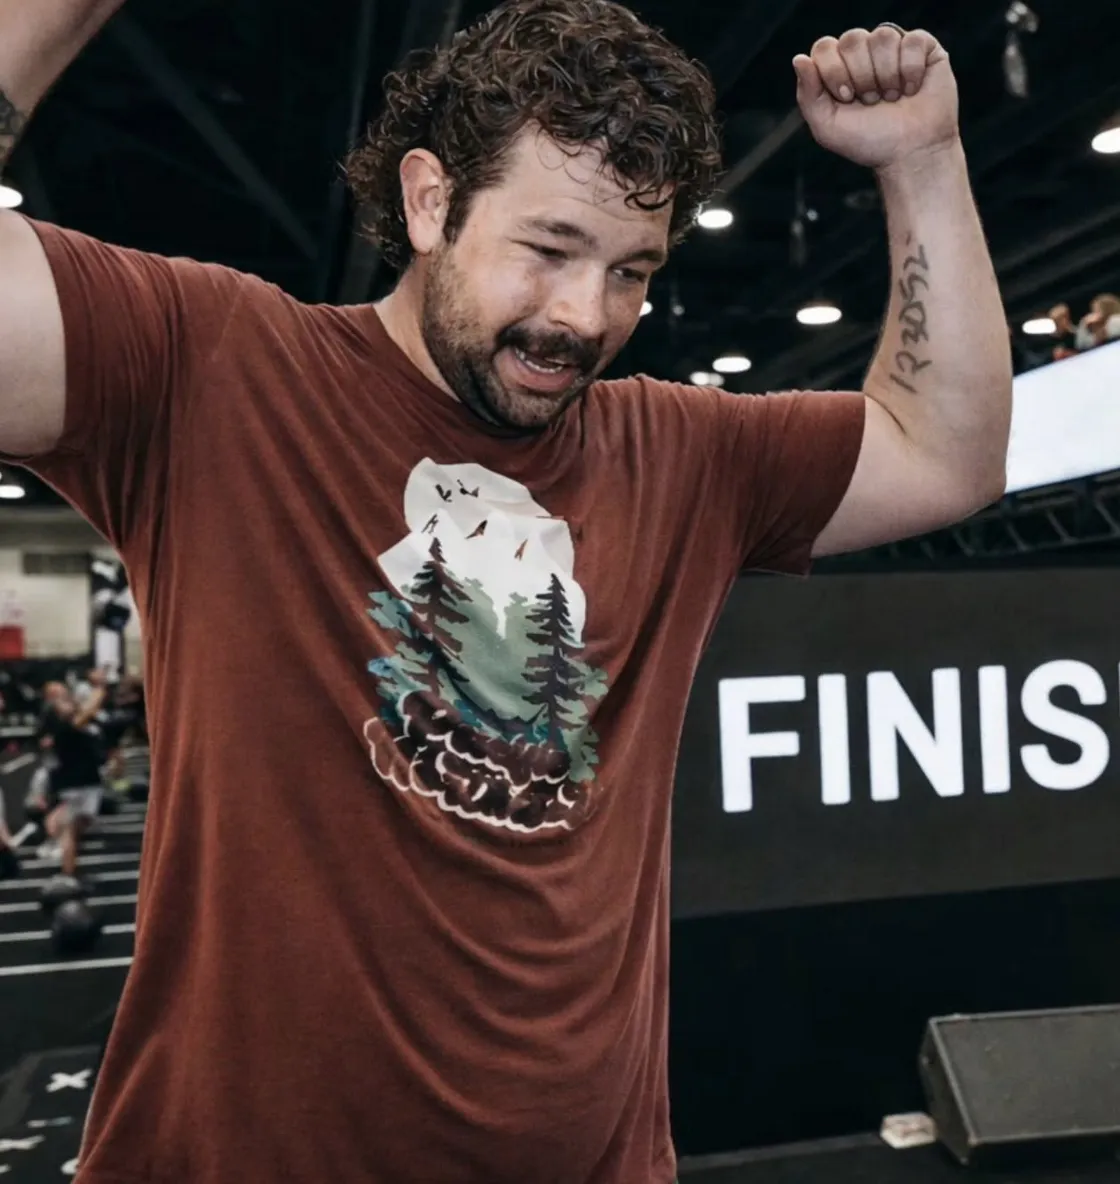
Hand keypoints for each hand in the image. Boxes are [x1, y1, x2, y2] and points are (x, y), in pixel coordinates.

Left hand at [794, 26, 958, 170]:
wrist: (909, 153)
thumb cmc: (868, 142)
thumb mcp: (827, 127)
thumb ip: (808, 95)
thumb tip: (798, 59)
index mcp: (837, 67)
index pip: (824, 47)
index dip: (833, 71)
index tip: (846, 97)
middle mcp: (864, 53)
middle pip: (852, 39)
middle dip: (861, 77)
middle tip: (871, 102)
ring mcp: (893, 47)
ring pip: (882, 36)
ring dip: (886, 76)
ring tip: (892, 98)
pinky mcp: (923, 47)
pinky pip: (912, 40)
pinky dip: (911, 71)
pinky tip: (912, 89)